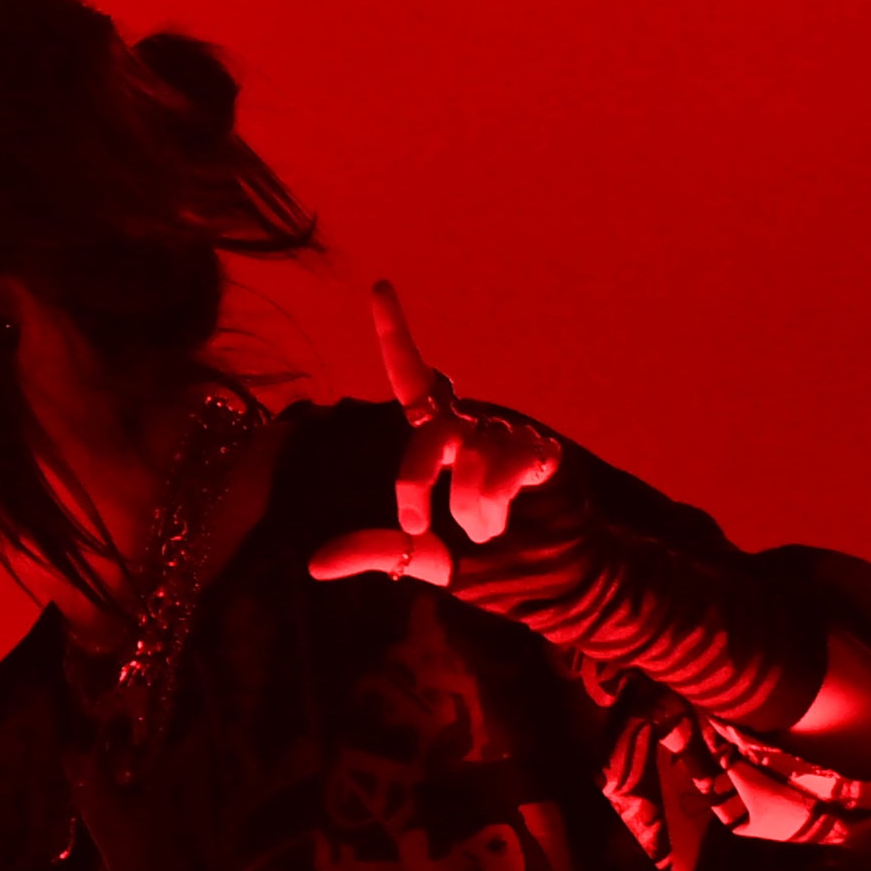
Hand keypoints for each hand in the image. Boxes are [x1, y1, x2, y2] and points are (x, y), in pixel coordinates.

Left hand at [307, 282, 561, 586]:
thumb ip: (377, 552)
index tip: (379, 288)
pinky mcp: (542, 453)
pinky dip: (496, 503)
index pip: (416, 381)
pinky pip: (506, 464)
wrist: (555, 582)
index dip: (397, 336)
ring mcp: (510, 439)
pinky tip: (510, 517)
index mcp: (443, 443)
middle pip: (432, 430)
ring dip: (471, 510)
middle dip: (413, 479)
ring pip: (471, 458)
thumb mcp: (426, 558)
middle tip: (415, 523)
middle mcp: (474, 431)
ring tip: (487, 532)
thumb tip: (315, 565)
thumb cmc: (491, 564)